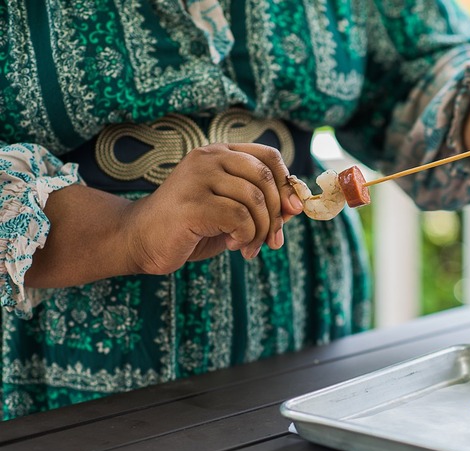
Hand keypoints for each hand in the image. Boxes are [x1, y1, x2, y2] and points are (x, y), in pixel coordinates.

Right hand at [123, 143, 302, 274]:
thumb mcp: (232, 212)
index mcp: (218, 153)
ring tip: (247, 246)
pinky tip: (232, 245)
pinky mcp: (192, 203)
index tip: (293, 211)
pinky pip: (239, 217)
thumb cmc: (190, 226)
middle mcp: (208, 158)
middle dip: (276, 214)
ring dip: (260, 231)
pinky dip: (245, 236)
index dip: (287, 183)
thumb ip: (262, 205)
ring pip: (255, 199)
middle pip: (266, 178)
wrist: (140, 239)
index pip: (269, 156)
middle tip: (272, 240)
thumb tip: (297, 207)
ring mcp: (198, 178)